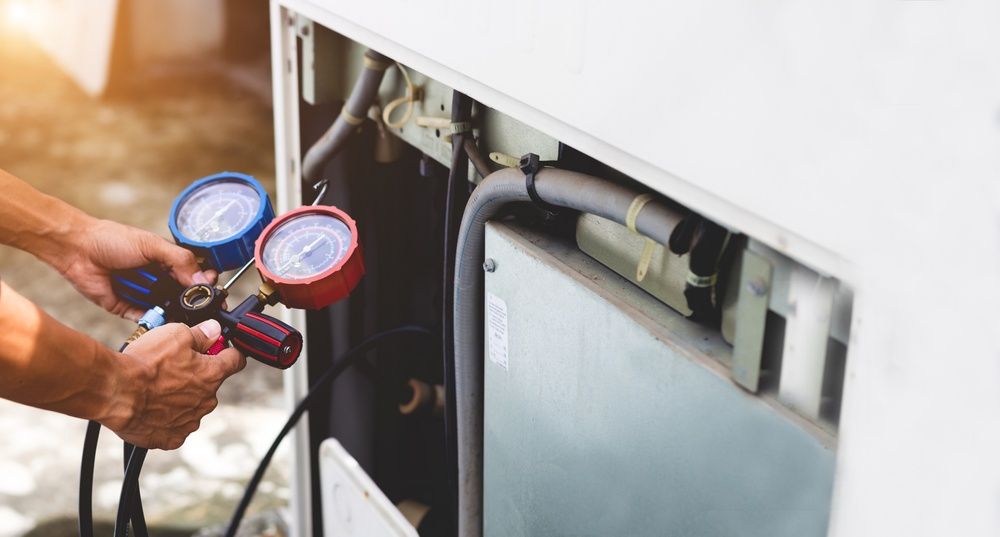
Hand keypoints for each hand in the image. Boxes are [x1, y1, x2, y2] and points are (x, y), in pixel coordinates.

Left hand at [61, 218, 215, 320]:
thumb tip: (203, 279)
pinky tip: (162, 321)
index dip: (205, 284)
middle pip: (184, 296)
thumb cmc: (112, 240)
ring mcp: (143, 295)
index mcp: (168, 262)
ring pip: (167, 310)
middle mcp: (158, 280)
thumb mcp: (152, 245)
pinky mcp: (127, 308)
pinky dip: (154, 322)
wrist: (77, 249)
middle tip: (202, 308)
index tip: (214, 292)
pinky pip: (146, 319)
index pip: (195, 276)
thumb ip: (180, 260)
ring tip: (183, 316)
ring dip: (175, 314)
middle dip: (193, 303)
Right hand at [100, 319, 245, 449]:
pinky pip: (175, 427)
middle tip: (172, 368)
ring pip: (192, 406)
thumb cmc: (145, 363)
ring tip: (155, 388)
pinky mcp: (171, 438)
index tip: (220, 349)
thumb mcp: (176, 334)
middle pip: (210, 384)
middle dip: (196, 375)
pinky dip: (166, 418)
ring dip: (180, 397)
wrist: (116, 392)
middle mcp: (206, 401)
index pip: (235, 361)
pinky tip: (151, 408)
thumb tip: (214, 330)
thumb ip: (200, 333)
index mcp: (212, 374)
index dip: (228, 352)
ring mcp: (190, 422)